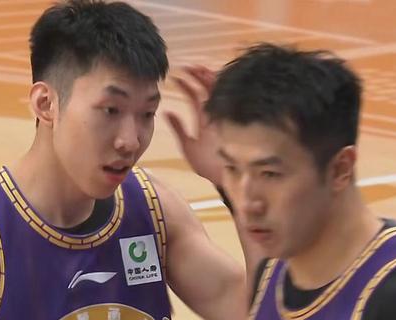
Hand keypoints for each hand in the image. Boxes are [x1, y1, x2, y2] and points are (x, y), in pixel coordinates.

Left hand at [165, 65, 222, 185]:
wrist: (221, 177)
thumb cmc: (207, 165)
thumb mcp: (188, 145)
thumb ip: (179, 128)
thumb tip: (166, 113)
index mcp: (204, 119)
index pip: (195, 97)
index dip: (186, 85)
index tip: (174, 77)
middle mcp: (214, 114)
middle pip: (207, 89)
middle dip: (198, 76)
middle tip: (186, 66)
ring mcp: (223, 115)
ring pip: (217, 90)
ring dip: (207, 77)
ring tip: (196, 68)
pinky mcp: (229, 118)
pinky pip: (226, 98)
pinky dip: (219, 87)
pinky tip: (210, 77)